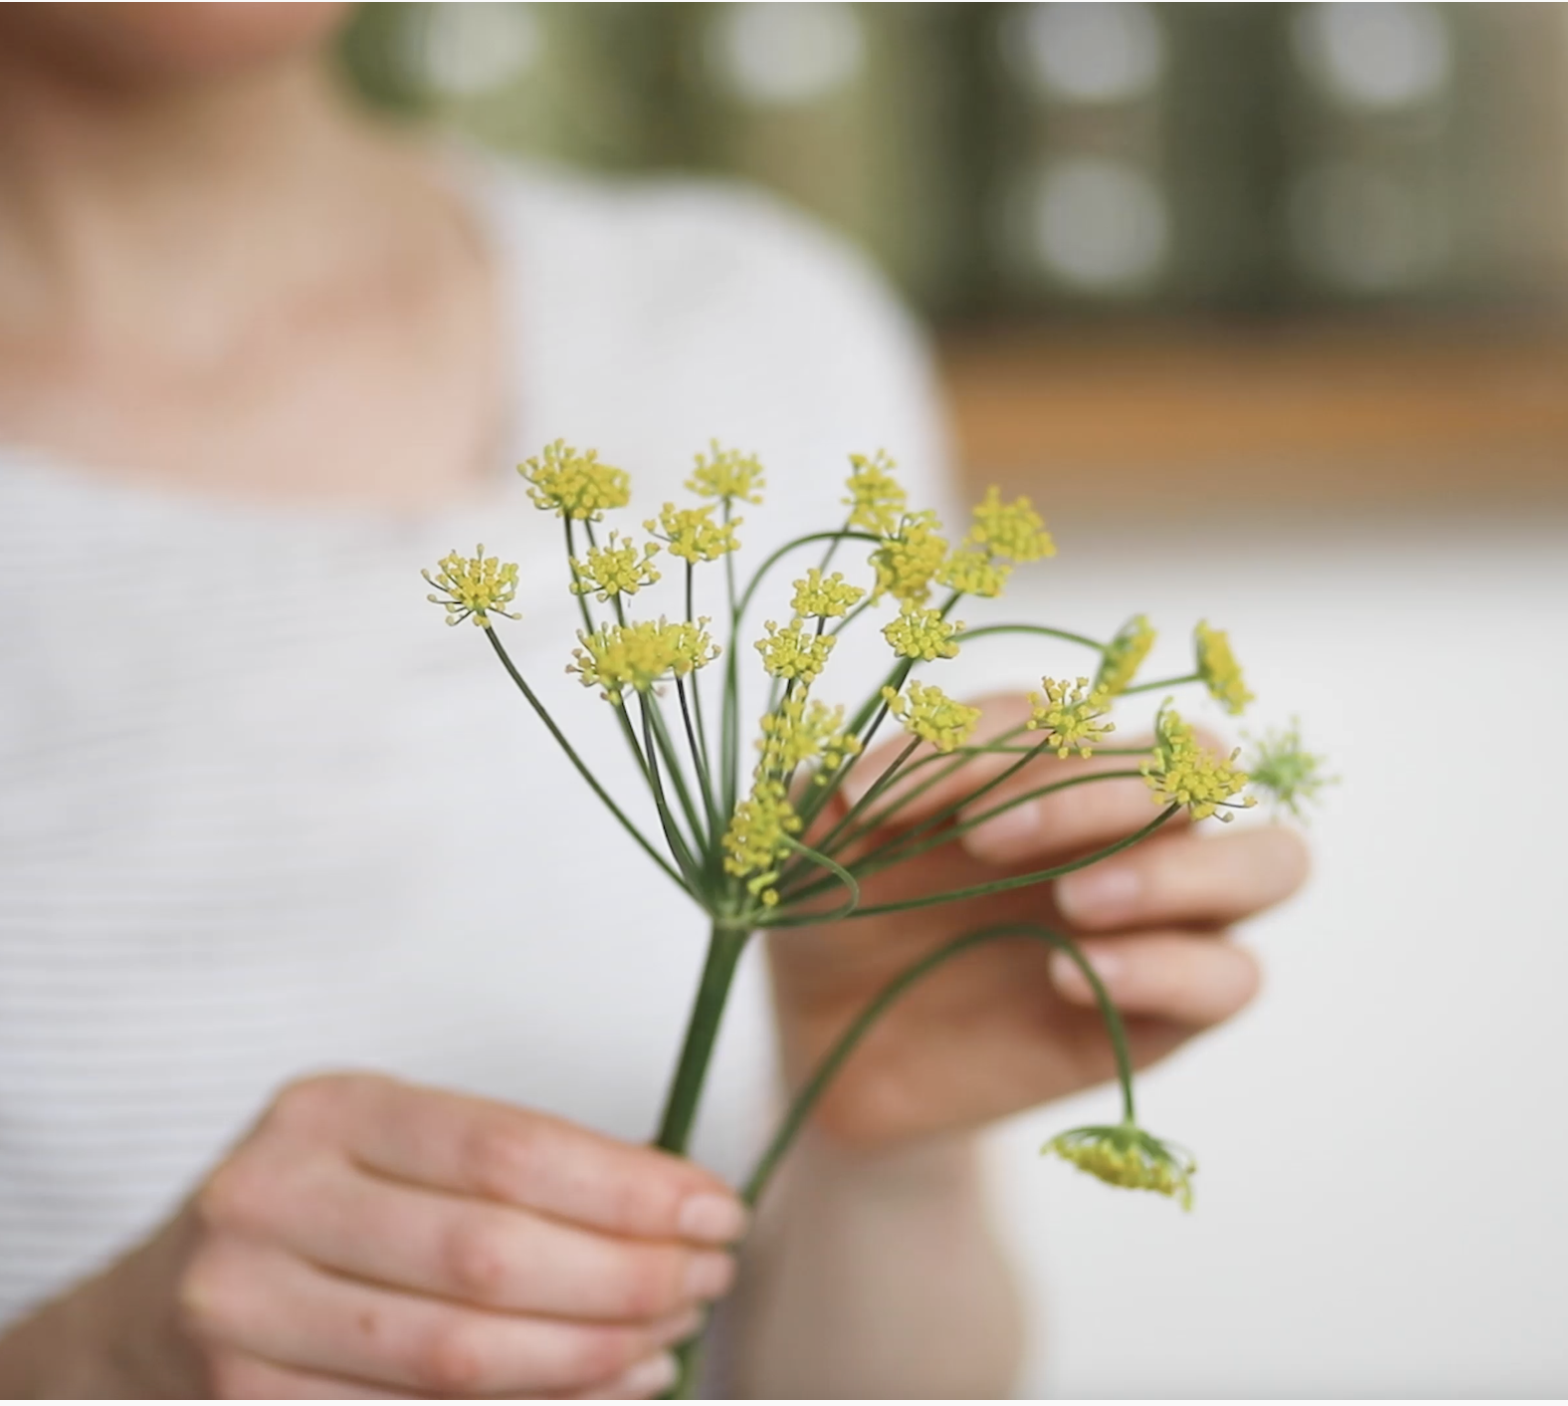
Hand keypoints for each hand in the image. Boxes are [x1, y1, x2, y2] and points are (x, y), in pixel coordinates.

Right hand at [2, 1073, 745, 1398]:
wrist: (158, 1310)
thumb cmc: (327, 1211)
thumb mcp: (395, 1147)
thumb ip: (512, 1169)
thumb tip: (676, 1208)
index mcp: (329, 1110)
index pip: (508, 1149)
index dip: (629, 1188)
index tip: (718, 1209)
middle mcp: (271, 1200)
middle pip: (490, 1258)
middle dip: (629, 1277)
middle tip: (712, 1280)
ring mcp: (244, 1315)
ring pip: (460, 1357)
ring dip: (595, 1356)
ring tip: (674, 1341)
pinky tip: (607, 1392)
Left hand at [768, 694, 1309, 1147]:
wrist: (837, 1053)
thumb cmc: (837, 923)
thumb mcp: (812, 851)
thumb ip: (831, 791)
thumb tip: (852, 771)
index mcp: (1045, 764)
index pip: (1060, 716)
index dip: (971, 744)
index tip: (866, 800)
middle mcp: (1123, 826)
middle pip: (1199, 761)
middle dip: (1097, 788)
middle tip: (985, 840)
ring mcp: (1160, 916)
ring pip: (1273, 859)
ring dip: (1181, 867)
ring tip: (1073, 903)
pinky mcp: (1167, 1012)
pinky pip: (1234, 978)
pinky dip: (1169, 966)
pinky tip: (1066, 974)